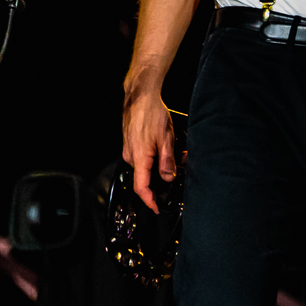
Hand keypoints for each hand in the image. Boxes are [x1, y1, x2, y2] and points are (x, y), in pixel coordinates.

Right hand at [120, 87, 176, 213]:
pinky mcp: (131, 145)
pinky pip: (142, 158)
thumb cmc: (151, 114)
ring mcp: (129, 150)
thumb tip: (168, 178)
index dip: (149, 201)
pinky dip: (154, 159)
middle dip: (160, 181)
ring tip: (174, 157)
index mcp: (139, 158)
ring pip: (144, 167)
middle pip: (144, 178)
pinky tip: (164, 149)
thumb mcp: (166, 139)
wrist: (140, 97)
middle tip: (176, 175)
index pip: (141, 187)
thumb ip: (167, 161)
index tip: (156, 208)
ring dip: (159, 167)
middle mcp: (130, 156)